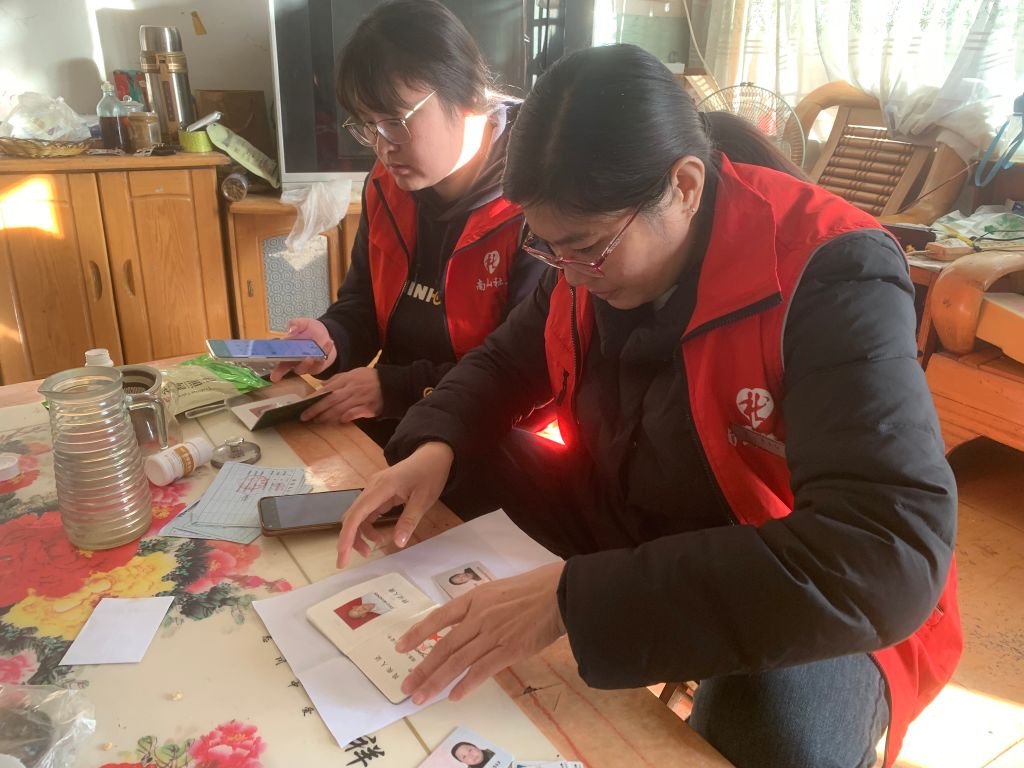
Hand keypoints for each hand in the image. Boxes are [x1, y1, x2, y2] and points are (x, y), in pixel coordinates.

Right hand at [269, 318, 336, 381]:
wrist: (326, 334)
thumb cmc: (310, 330)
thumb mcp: (303, 323)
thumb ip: (297, 324)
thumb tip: (291, 328)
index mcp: (286, 351)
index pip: (278, 361)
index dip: (275, 370)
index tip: (273, 377)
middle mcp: (294, 360)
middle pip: (290, 367)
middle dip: (291, 367)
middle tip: (300, 359)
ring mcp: (306, 365)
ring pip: (304, 368)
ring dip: (307, 363)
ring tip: (310, 356)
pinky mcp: (317, 367)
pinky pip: (320, 363)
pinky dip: (325, 352)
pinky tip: (329, 342)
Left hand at [300, 367, 382, 422]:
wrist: (391, 384)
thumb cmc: (369, 378)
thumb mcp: (353, 373)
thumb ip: (337, 379)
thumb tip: (321, 386)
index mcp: (347, 380)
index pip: (327, 390)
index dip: (314, 398)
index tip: (303, 405)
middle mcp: (351, 389)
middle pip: (330, 400)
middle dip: (316, 409)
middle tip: (305, 417)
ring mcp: (360, 399)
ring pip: (340, 409)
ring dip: (327, 416)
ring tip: (318, 421)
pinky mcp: (368, 408)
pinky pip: (354, 413)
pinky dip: (346, 417)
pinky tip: (339, 421)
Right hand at [335, 442, 453, 567]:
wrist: (433, 455)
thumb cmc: (430, 473)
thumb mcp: (424, 499)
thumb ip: (409, 520)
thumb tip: (398, 543)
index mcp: (381, 487)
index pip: (356, 514)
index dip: (347, 536)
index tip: (341, 556)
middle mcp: (372, 488)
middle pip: (351, 516)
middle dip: (350, 538)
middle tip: (357, 558)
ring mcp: (374, 490)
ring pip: (357, 515)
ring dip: (360, 534)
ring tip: (373, 548)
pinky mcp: (378, 493)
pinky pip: (366, 512)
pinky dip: (368, 526)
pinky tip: (378, 536)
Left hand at [396, 562, 566, 703]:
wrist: (560, 592)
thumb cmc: (535, 588)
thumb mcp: (500, 590)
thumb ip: (482, 607)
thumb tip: (468, 626)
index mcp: (475, 598)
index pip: (439, 617)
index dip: (418, 633)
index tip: (401, 647)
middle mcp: (479, 617)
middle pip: (444, 646)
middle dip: (422, 669)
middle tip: (406, 686)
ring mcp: (493, 634)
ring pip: (458, 662)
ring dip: (437, 682)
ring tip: (421, 697)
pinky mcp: (510, 650)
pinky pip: (482, 670)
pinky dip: (467, 684)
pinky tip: (454, 696)